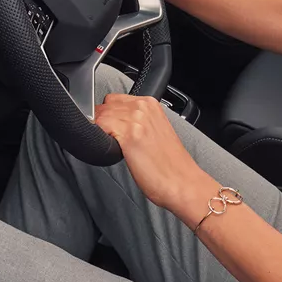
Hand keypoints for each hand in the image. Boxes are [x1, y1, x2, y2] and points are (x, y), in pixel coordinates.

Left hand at [93, 93, 212, 215]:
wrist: (182, 182)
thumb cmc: (169, 164)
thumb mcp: (155, 131)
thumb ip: (138, 121)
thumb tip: (117, 122)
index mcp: (151, 104)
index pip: (115, 99)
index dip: (108, 114)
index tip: (109, 127)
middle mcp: (143, 107)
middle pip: (106, 104)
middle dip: (103, 120)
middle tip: (109, 139)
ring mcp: (136, 119)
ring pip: (101, 114)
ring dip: (100, 129)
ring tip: (110, 146)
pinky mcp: (129, 134)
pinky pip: (100, 126)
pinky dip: (99, 136)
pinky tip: (109, 148)